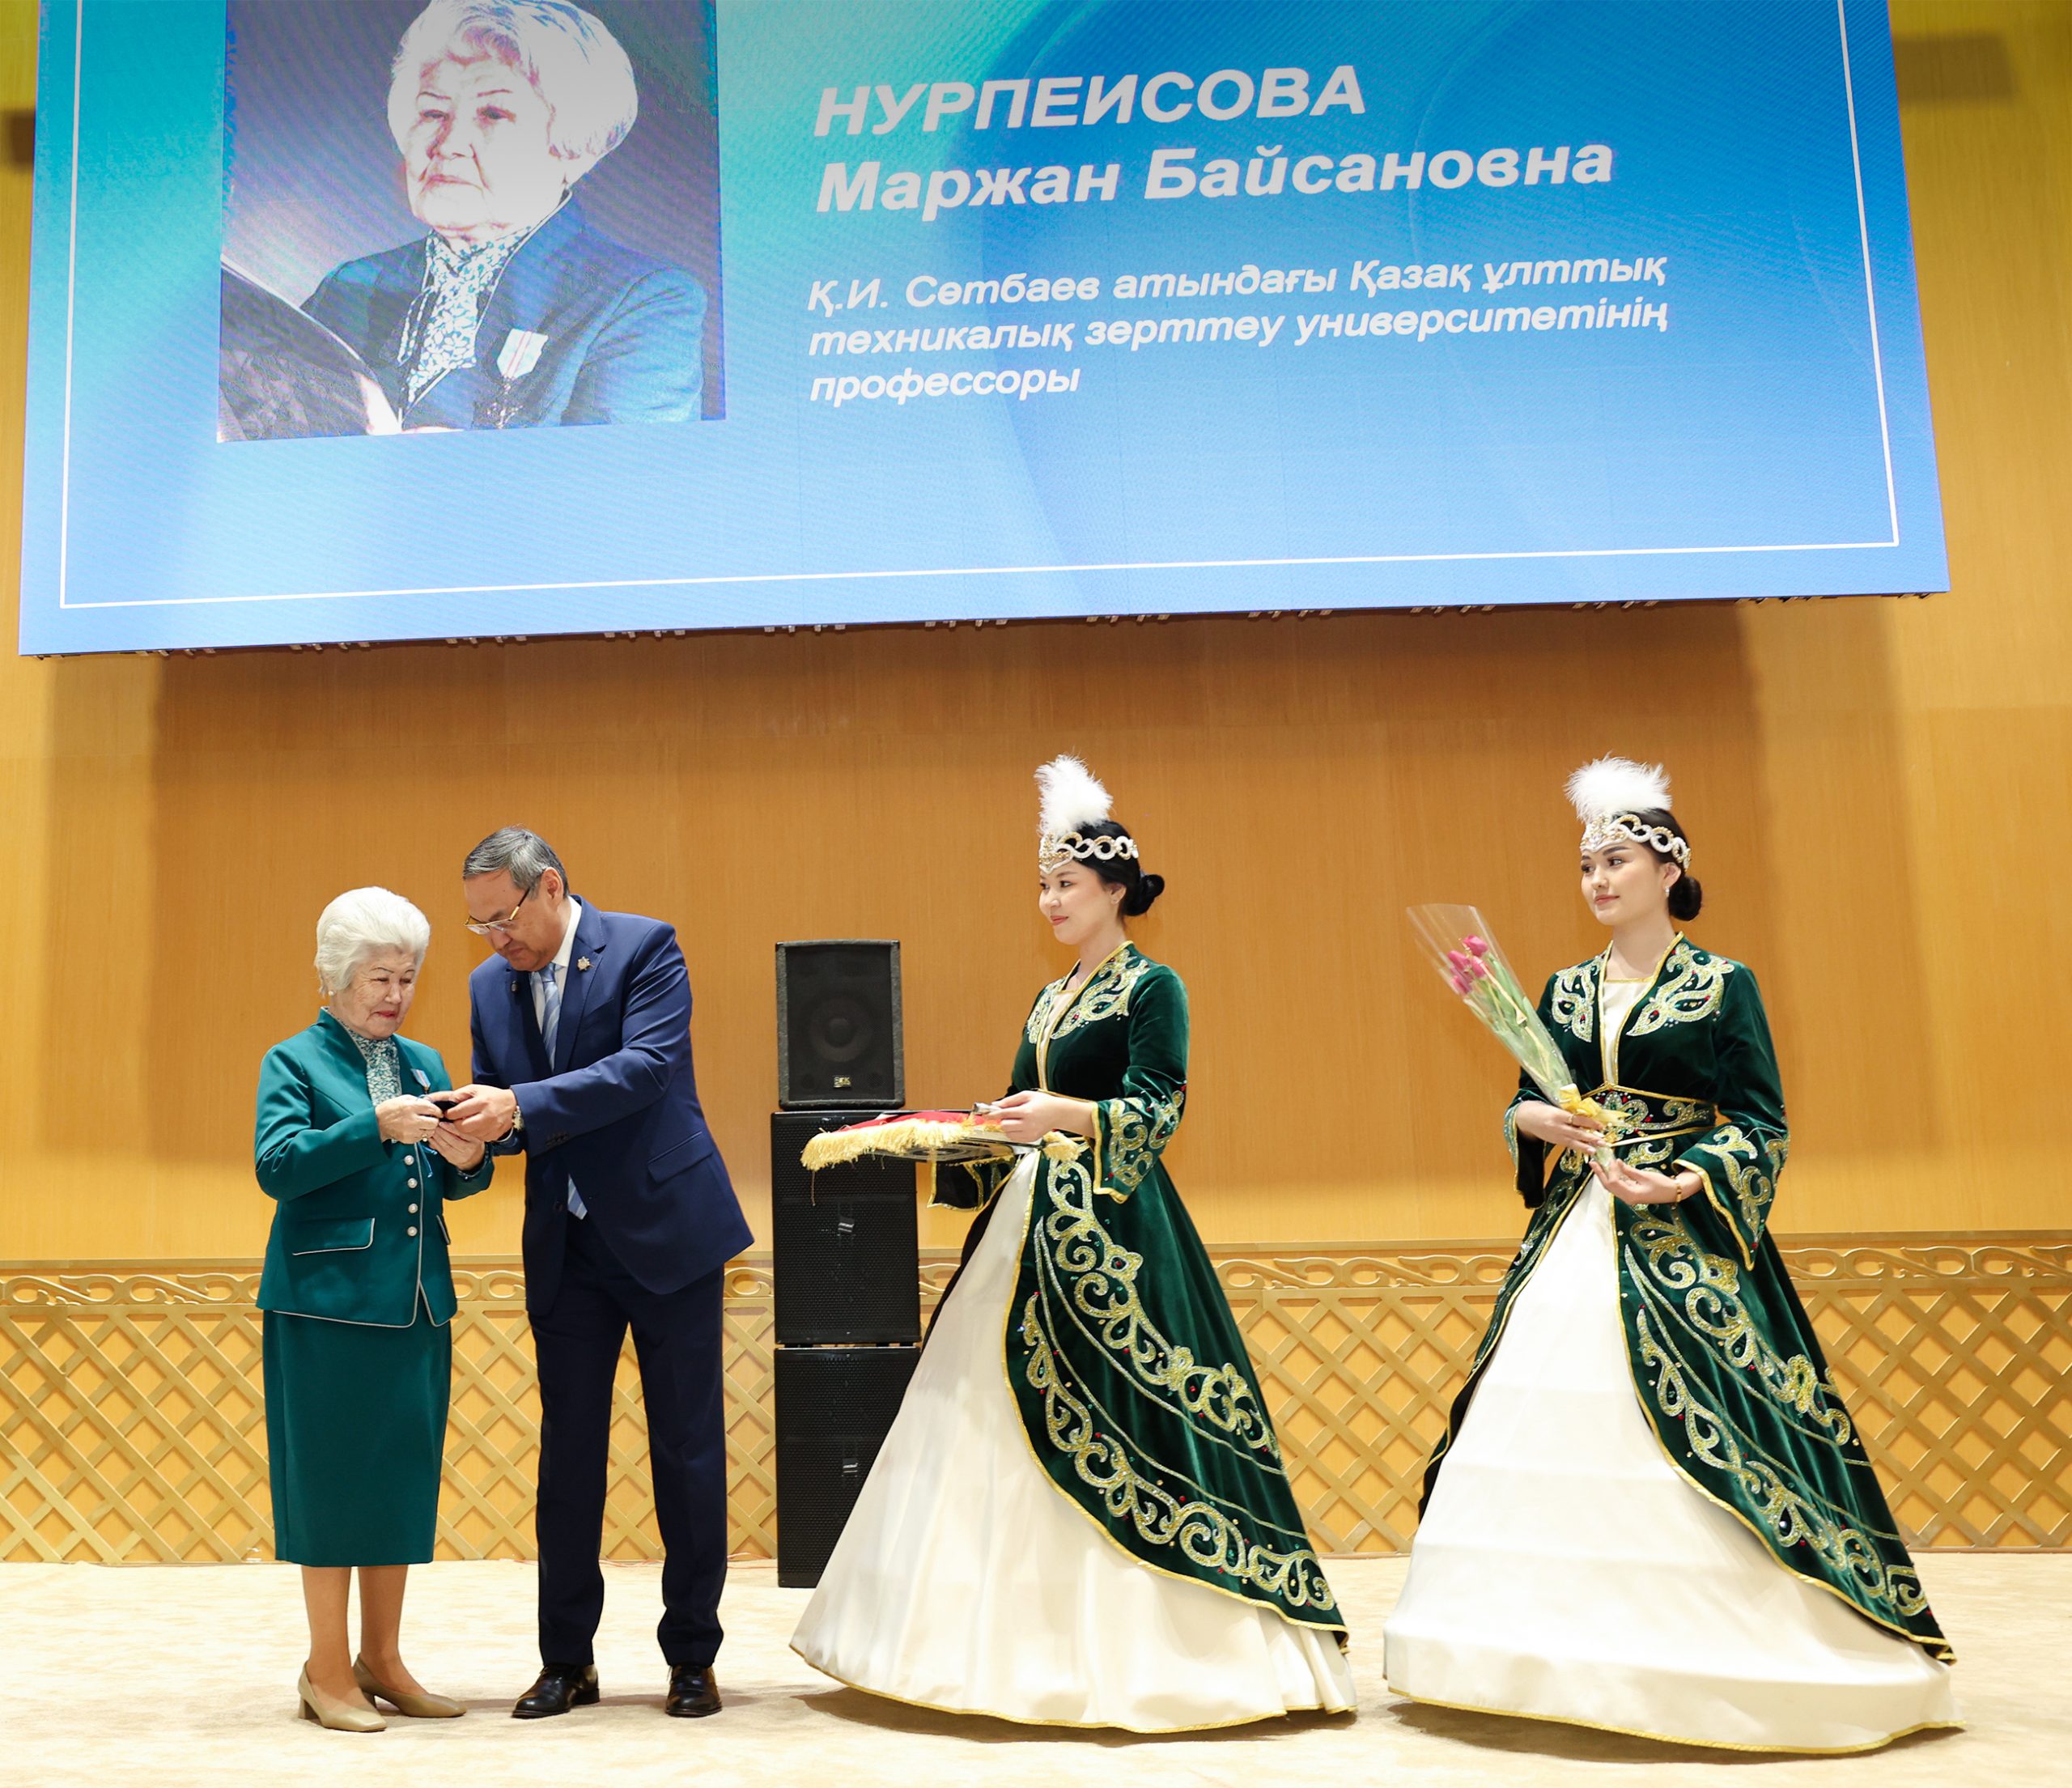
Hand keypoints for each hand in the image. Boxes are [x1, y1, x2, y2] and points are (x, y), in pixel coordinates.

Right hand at [375, 1095, 442, 1143]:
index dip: (438, 1111)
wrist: (377, 1122)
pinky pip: (422, 1138)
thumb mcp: (404, 1098)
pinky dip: (421, 1134)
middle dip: (435, 1120)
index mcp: (411, 1107)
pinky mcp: (408, 1139)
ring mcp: (410, 1131)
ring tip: (423, 1124)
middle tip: (431, 1119)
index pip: (433, 1109)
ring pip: (430, 1132)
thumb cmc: (390, 1109)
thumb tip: (431, 1103)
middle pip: (434, 1122)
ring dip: (429, 1128)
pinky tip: (416, 1129)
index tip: (438, 1112)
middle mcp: (412, 1119)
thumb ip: (419, 1100)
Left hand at [427, 1125, 486, 1170]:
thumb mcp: (473, 1132)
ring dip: (437, 1137)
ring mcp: (459, 1156)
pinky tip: (431, 1137)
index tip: (442, 1122)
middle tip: (434, 1125)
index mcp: (475, 1141)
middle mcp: (468, 1150)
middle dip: (441, 1132)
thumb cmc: (472, 1141)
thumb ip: (464, 1126)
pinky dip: (434, 1143)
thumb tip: (451, 1119)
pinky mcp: (451, 1159)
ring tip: (432, 1130)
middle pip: (453, 1141)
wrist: (473, 1157)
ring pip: (445, 1146)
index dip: (451, 1128)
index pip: (462, 1134)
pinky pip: (441, 1151)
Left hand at [439, 1084, 519, 1142]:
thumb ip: (459, 1094)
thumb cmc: (492, 1096)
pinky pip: (477, 1137)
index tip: (448, 1113)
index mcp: (482, 1102)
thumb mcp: (476, 1089)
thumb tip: (444, 1101)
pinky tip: (477, 1126)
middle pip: (462, 1126)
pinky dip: (474, 1132)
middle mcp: (487, 1116)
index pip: (458, 1112)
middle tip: (457, 1119)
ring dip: (465, 1128)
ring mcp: (491, 1127)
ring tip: (468, 1121)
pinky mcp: (493, 1135)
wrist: (513, 1105)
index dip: (450, 1113)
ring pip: (469, 1133)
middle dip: (456, 1123)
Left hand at [977, 1091, 1092, 1144]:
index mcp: (1026, 1111)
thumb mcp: (1026, 1095)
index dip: (993, 1114)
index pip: (1004, 1114)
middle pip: (1004, 1125)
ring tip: (1016, 1120)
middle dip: (1002, 1120)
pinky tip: (1020, 1126)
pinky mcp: (1031, 1139)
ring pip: (1008, 1133)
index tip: (985, 1115)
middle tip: (1007, 1115)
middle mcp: (1028, 1124)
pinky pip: (1014, 1138)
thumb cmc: (1043, 1102)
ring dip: (1007, 1127)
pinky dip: (1013, 1132)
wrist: (1058, 1113)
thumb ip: (1010, 1100)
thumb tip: (995, 1105)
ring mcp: (1030, 1133)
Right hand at [1513, 1100, 1605, 1156]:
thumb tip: (1587, 1118)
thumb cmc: (1544, 1111)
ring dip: (1585, 1146)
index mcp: (1558, 1114)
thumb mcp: (1556, 1108)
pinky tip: (1587, 1151)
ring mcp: (1556, 1135)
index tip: (1601, 1126)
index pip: (1577, 1119)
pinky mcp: (1555, 1141)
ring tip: (1595, 1150)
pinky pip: (1569, 1145)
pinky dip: (1578, 1148)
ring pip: (1573, 1141)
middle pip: (1576, 1132)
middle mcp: (1558, 1126)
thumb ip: (1569, 1114)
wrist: (1528, 1118)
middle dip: (1591, 1138)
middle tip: (1603, 1142)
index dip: (1590, 1123)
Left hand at [1592, 1155, 1701, 1205]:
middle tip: (1592, 1162)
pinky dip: (1613, 1177)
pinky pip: (1619, 1186)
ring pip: (1612, 1187)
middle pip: (1609, 1186)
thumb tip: (1617, 1163)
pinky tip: (1610, 1169)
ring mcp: (1629, 1197)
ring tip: (1598, 1164)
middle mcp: (1627, 1198)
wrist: (1674, 1193)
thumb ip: (1629, 1170)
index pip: (1613, 1183)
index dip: (1609, 1170)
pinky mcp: (1631, 1194)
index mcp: (1631, 1195)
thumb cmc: (1662, 1185)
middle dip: (1600, 1174)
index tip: (1609, 1160)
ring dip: (1605, 1175)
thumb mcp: (1645, 1175)